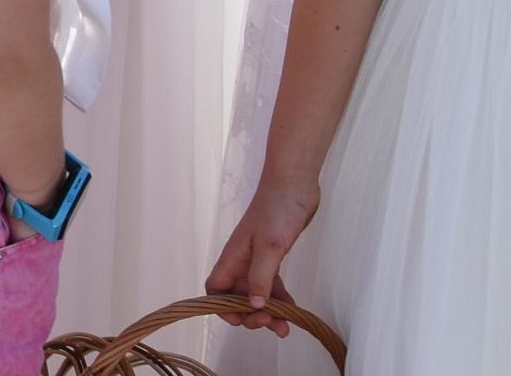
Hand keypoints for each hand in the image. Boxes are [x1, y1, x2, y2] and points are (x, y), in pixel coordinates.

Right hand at [205, 174, 321, 331]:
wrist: (294, 183)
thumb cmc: (277, 210)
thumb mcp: (270, 247)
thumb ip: (261, 278)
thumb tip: (254, 306)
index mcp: (233, 258)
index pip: (216, 290)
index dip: (223, 308)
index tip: (242, 319)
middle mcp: (241, 261)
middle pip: (237, 297)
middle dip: (250, 314)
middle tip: (271, 323)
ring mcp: (257, 258)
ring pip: (257, 294)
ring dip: (267, 311)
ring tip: (284, 328)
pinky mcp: (274, 256)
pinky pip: (272, 285)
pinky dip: (279, 299)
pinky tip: (292, 309)